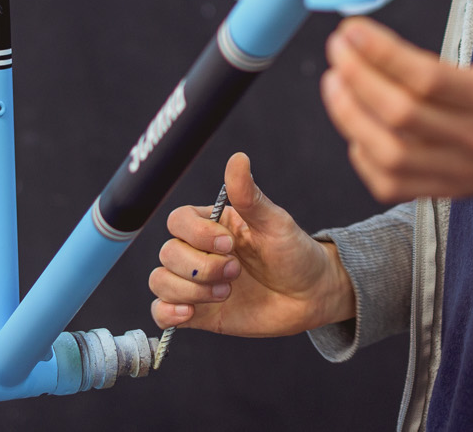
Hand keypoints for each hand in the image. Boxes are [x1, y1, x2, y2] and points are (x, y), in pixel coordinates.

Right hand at [148, 151, 355, 335]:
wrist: (311, 296)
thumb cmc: (295, 253)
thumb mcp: (276, 223)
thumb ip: (249, 196)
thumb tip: (238, 158)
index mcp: (214, 226)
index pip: (178, 221)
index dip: (197, 234)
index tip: (229, 244)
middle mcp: (200, 252)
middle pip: (168, 253)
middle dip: (201, 267)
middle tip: (236, 271)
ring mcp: (197, 283)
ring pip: (161, 281)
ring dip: (191, 290)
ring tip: (226, 293)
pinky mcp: (198, 313)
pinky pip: (162, 312)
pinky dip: (168, 313)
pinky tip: (190, 312)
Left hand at [320, 0, 472, 211]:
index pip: (428, 79)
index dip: (382, 53)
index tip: (352, 28)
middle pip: (402, 116)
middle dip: (358, 79)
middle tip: (337, 47)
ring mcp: (461, 170)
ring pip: (391, 155)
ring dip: (351, 117)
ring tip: (333, 80)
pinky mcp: (446, 189)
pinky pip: (392, 183)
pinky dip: (363, 156)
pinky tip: (354, 121)